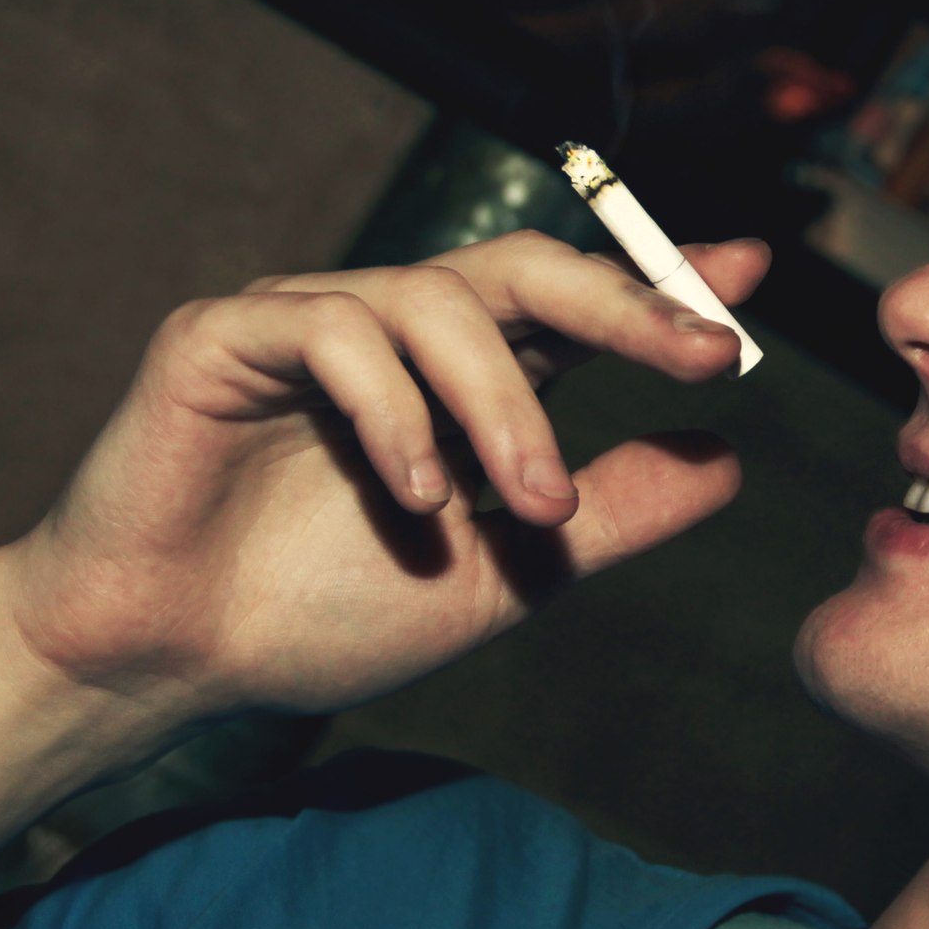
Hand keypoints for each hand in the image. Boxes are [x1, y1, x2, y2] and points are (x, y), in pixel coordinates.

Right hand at [0, 229, 768, 727]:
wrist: (176, 662)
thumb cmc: (326, 611)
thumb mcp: (511, 574)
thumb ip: (613, 515)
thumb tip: (730, 457)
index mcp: (463, 372)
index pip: (577, 302)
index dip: (661, 281)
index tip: (752, 276)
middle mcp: (393, 328)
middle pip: (525, 265)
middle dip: (623, 300)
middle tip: (704, 349)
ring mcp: (307, 319)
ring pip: (436, 302)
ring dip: (506, 404)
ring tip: (535, 504)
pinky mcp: (221, 335)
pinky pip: (331, 332)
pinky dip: (392, 410)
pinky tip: (420, 495)